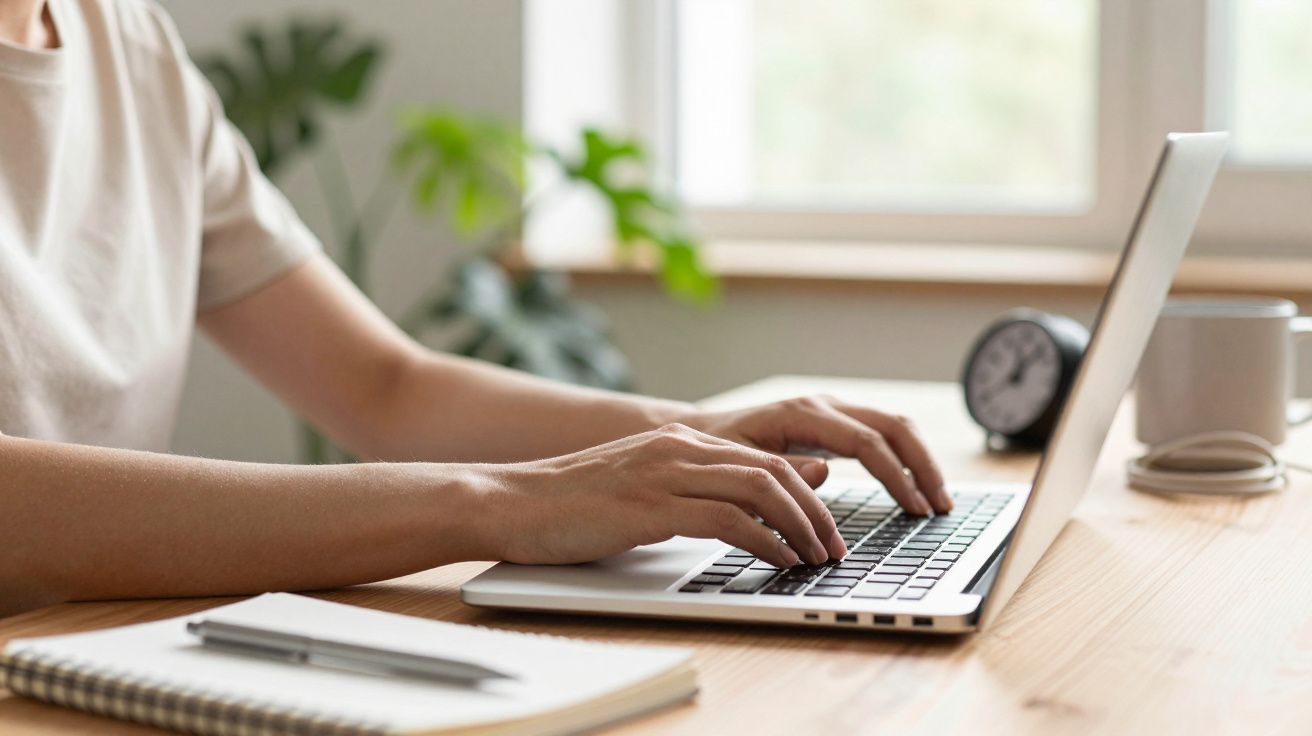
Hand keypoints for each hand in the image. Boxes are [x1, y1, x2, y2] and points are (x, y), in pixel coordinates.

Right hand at [475, 424, 847, 567]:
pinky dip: (763, 540)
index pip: (764, 459)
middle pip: (773, 470)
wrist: (511, 501)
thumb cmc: (574, 504)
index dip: (806, 493)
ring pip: (759, 488)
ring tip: (815, 557)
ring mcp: (664, 473)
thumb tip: (759, 492)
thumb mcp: (647, 487)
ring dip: (798, 526)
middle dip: (814, 512)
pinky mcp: (650, 506)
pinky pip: (726, 520)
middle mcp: (679, 447)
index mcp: (680, 440)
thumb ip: (702, 486)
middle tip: (833, 548)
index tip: (825, 529)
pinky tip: (777, 560)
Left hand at [677, 395, 949, 515]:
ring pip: (895, 427)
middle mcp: (825, 406)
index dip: (896, 476)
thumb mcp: (741, 465)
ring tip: (937, 500)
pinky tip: (913, 488)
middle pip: (893, 427)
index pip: (867, 442)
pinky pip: (881, 436)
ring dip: (920, 462)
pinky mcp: (836, 425)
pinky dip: (904, 459)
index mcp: (803, 414)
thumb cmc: (718, 452)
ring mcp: (833, 413)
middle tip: (940, 507)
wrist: (703, 435)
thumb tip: (826, 474)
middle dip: (922, 466)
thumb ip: (781, 471)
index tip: (916, 509)